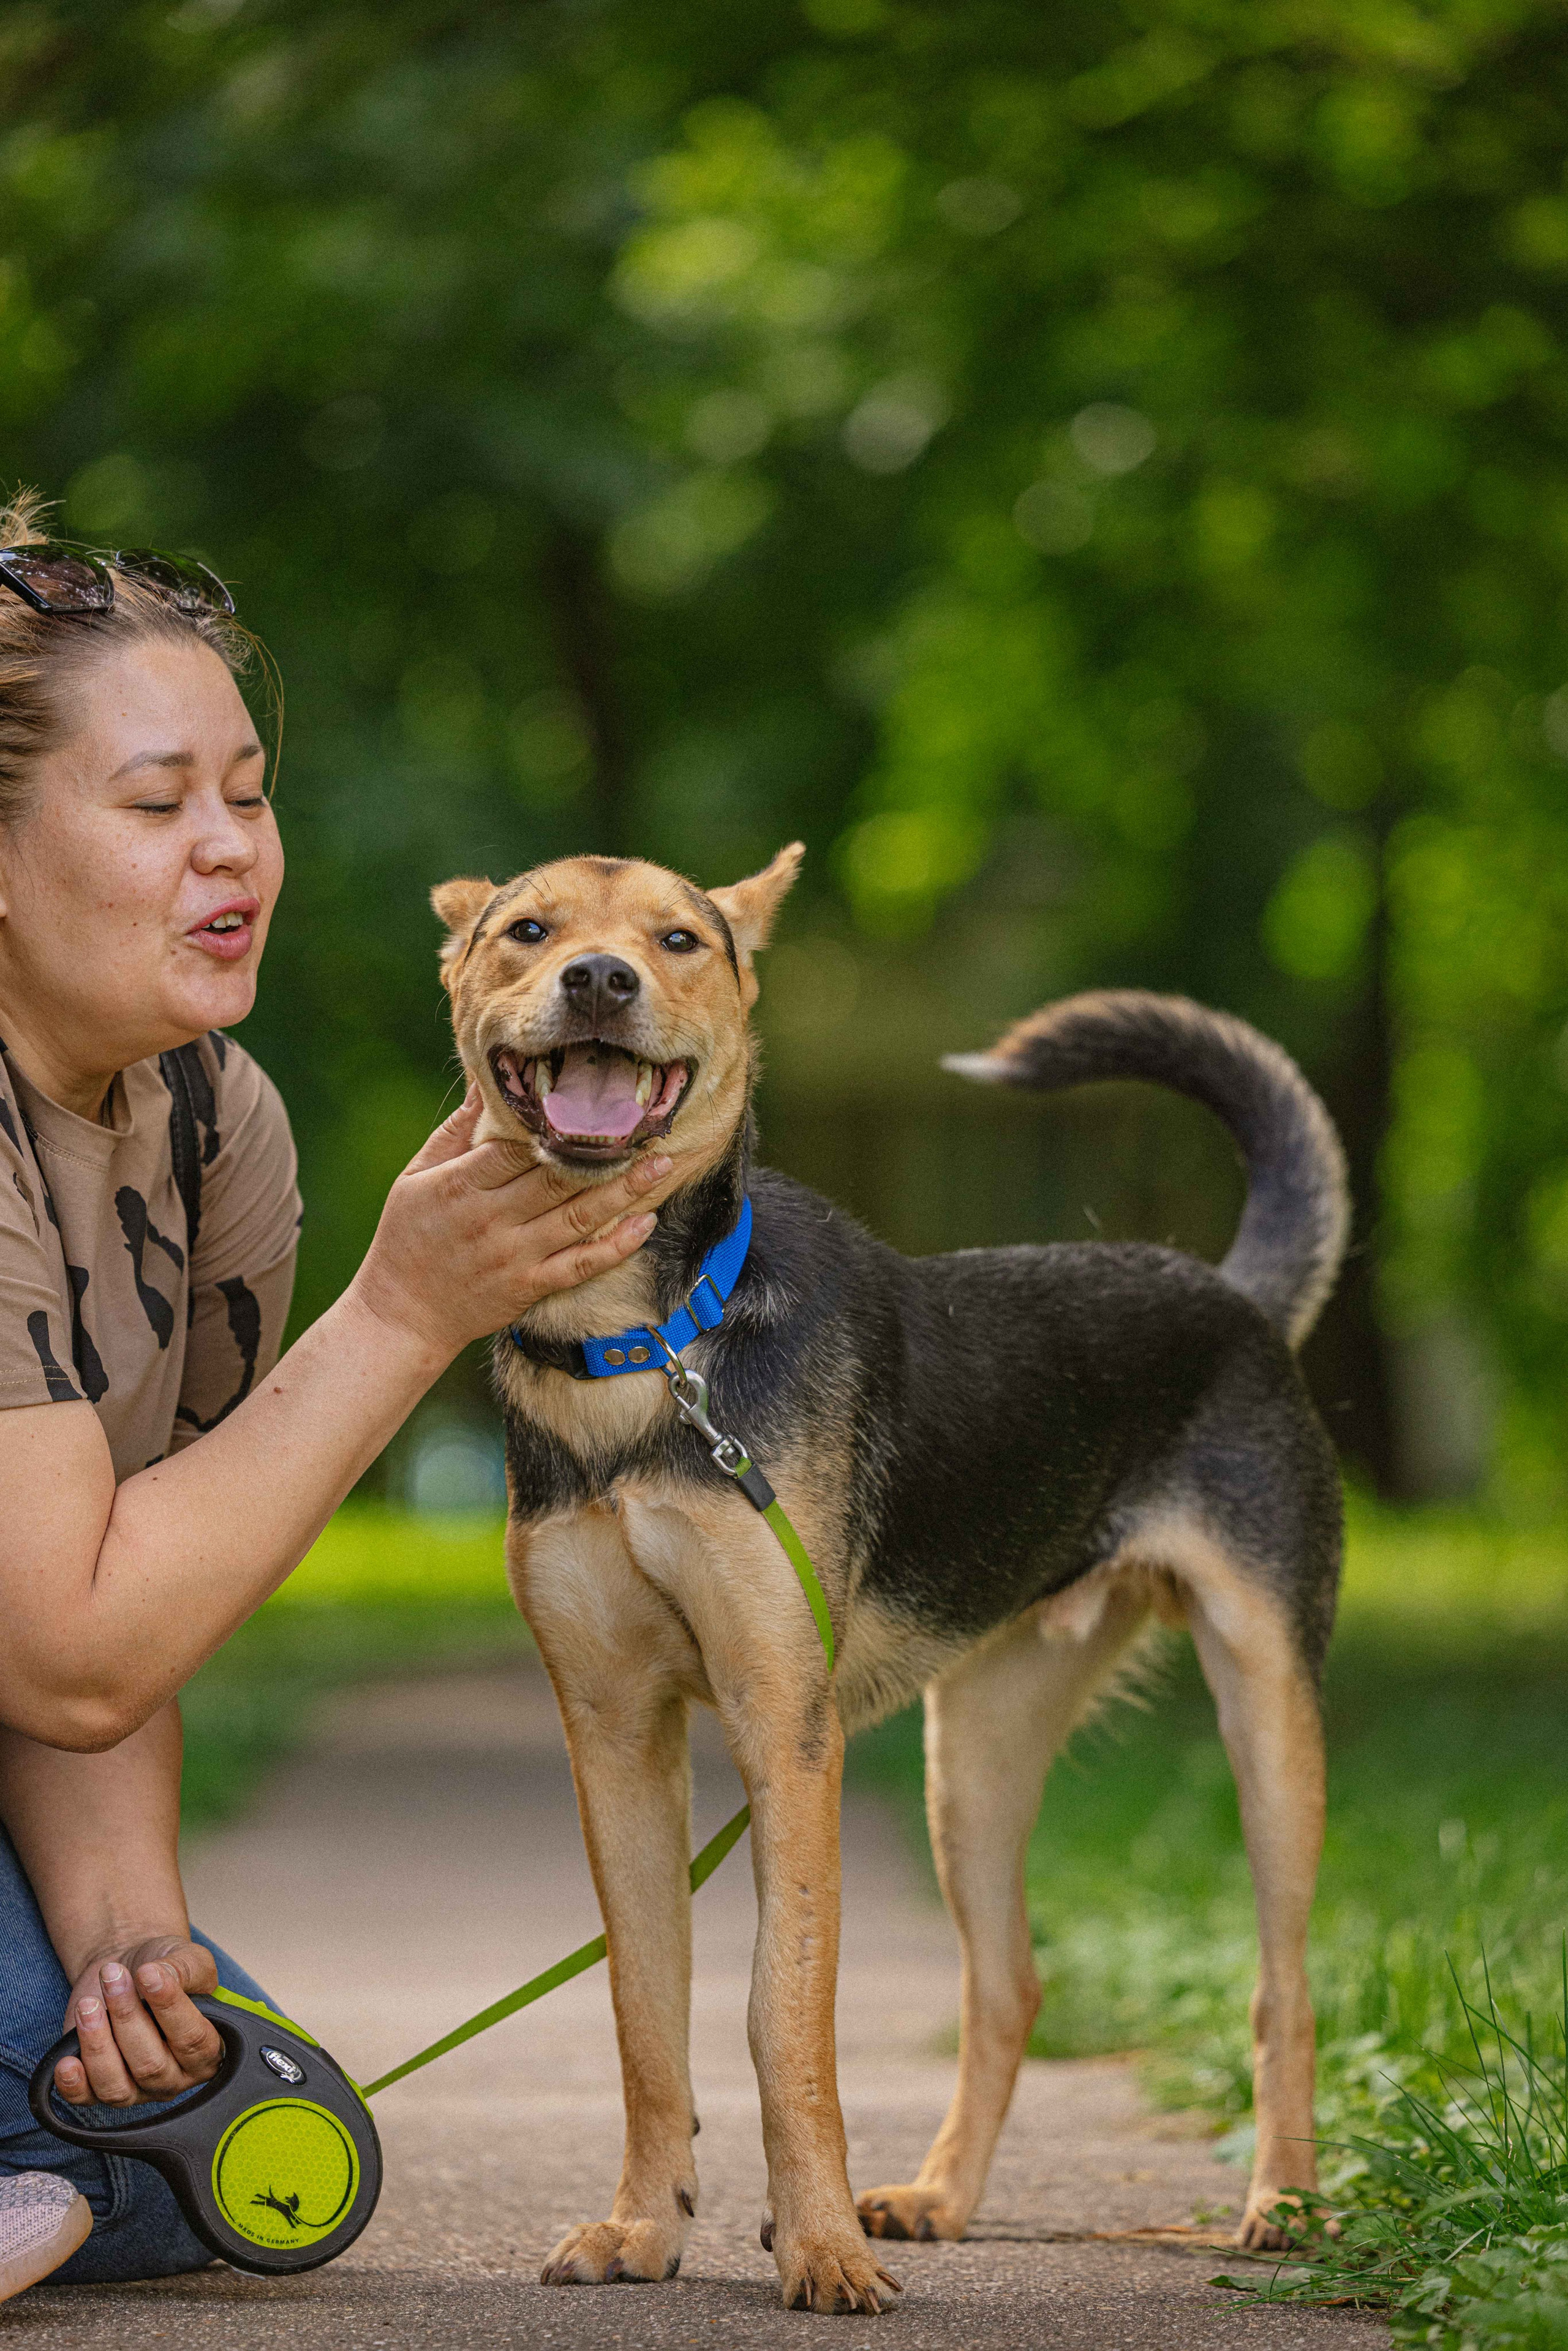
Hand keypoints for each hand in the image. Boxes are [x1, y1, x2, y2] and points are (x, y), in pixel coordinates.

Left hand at [55, 1936, 222, 2106]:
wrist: (129, 1968)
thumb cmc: (167, 1968)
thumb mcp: (190, 1959)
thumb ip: (185, 1969)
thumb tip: (159, 1977)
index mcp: (207, 2050)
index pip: (192, 2039)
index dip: (170, 2007)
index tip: (148, 1972)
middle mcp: (174, 2077)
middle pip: (150, 2065)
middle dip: (127, 2017)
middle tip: (113, 1977)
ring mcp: (137, 2089)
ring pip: (116, 2086)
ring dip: (98, 2044)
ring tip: (88, 2004)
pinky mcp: (99, 2088)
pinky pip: (87, 2099)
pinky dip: (74, 2084)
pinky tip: (66, 2061)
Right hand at [351, 1087, 674, 1358]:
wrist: (401, 1316)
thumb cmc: (406, 1238)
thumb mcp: (415, 1178)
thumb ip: (454, 1133)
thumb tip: (486, 1085)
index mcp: (460, 1186)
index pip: (515, 1148)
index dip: (555, 1126)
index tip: (593, 1102)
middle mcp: (492, 1220)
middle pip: (556, 1178)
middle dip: (605, 1153)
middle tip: (647, 1127)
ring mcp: (514, 1256)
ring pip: (578, 1217)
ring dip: (624, 1191)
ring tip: (660, 1166)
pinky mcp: (530, 1287)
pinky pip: (581, 1265)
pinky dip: (616, 1246)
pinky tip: (646, 1224)